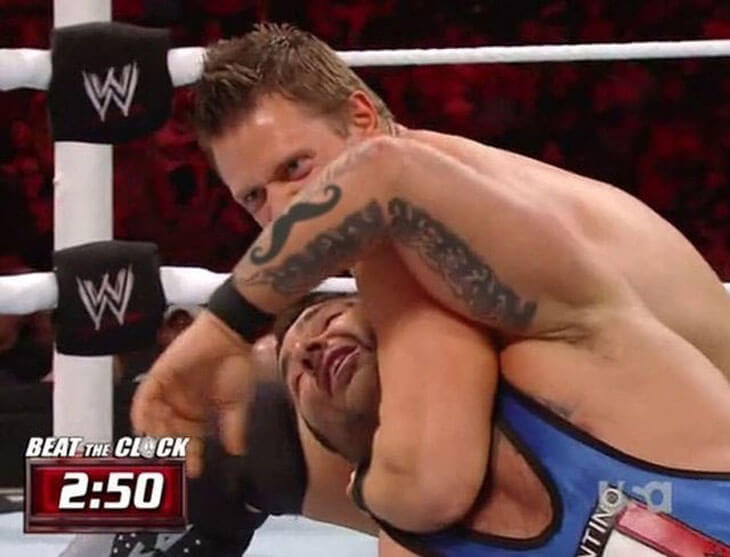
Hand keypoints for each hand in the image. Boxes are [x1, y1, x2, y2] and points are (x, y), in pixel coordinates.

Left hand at [131, 311, 253, 476]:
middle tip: (175, 459)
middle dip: (172, 447)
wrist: (231, 336)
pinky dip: (142, 410)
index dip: (191, 456)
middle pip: (170, 432)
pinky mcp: (159, 374)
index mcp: (198, 412)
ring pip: (155, 417)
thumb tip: (237, 451)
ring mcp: (168, 390)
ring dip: (156, 432)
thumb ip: (234, 427)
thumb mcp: (237, 403)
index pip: (190, 441)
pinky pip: (145, 395)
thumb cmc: (237, 366)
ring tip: (160, 445)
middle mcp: (180, 404)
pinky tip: (142, 426)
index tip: (194, 472)